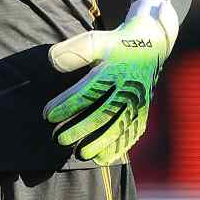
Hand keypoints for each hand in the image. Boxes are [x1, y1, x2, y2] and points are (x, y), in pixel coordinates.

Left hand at [43, 0, 177, 164]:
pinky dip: (118, 148)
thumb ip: (74, 51)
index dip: (67, 105)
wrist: (152, 44)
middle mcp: (129, 88)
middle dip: (81, 129)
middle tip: (59, 140)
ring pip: (120, 128)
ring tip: (80, 154)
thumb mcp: (95, 40)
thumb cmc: (116, 43)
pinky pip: (133, 134)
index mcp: (115, 70)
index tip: (47, 115)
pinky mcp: (144, 111)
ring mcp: (139, 102)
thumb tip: (52, 62)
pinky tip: (102, 158)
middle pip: (104, 114)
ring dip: (100, 144)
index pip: (87, 91)